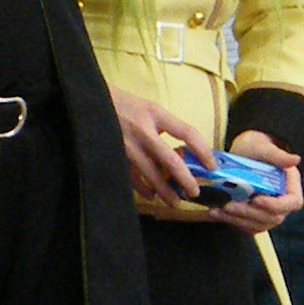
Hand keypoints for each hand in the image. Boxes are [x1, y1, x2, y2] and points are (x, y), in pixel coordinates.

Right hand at [110, 87, 210, 210]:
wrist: (92, 103)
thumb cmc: (126, 105)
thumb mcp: (149, 109)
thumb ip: (164, 127)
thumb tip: (183, 155)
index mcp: (155, 113)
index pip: (187, 132)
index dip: (202, 150)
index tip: (212, 166)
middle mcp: (143, 130)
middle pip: (170, 160)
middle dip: (185, 179)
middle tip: (194, 191)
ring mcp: (128, 145)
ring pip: (151, 174)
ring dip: (165, 190)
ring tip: (175, 202)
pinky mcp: (116, 155)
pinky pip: (132, 177)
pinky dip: (143, 188)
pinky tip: (151, 196)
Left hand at [216, 126, 302, 234]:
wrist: (241, 152)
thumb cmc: (256, 147)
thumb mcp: (264, 147)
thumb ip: (277, 155)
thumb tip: (295, 160)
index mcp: (290, 187)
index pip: (292, 203)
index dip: (276, 205)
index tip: (257, 199)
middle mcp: (282, 204)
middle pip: (272, 218)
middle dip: (250, 213)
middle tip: (229, 205)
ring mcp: (267, 212)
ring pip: (257, 225)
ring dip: (237, 220)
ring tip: (218, 210)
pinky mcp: (252, 217)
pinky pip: (245, 226)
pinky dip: (230, 221)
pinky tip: (215, 212)